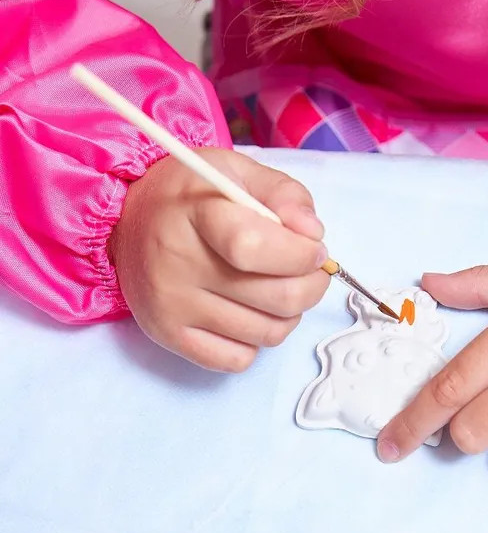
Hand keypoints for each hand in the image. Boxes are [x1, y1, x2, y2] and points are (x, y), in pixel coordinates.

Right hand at [110, 148, 329, 370]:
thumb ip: (284, 194)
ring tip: (279, 290)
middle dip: (311, 287)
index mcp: (196, 212)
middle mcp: (178, 263)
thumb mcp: (238, 173)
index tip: (313, 250)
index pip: (255, 247)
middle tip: (310, 274)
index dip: (300, 255)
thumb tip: (313, 235)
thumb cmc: (192, 197)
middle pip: (276, 298)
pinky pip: (238, 359)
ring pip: (267, 333)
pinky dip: (256, 341)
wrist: (128, 222)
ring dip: (289, 315)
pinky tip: (249, 314)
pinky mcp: (169, 335)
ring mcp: (172, 305)